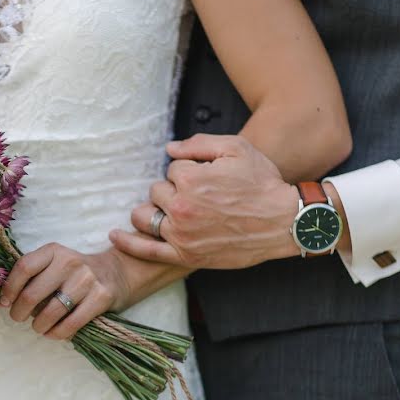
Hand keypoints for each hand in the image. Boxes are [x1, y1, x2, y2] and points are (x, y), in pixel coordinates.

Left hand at [0, 244, 129, 339]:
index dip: (9, 288)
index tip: (5, 302)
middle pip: (33, 294)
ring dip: (39, 326)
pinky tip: (54, 333)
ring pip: (51, 312)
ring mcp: (87, 280)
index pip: (24, 267)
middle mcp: (70, 262)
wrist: (118, 272)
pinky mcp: (101, 297)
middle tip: (19, 318)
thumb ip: (27, 280)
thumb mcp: (53, 266)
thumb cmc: (75, 273)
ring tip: (38, 327)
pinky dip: (57, 333)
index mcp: (54, 251)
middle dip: (20, 312)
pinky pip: (71, 324)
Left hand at [108, 134, 302, 268]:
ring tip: (168, 210)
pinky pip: (148, 251)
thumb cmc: (263, 184)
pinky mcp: (186, 256)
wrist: (284, 222)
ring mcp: (182, 234)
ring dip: (152, 211)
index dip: (189, 170)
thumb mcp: (236, 149)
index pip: (171, 168)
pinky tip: (115, 235)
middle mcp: (181, 207)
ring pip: (146, 216)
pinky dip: (129, 242)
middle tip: (199, 195)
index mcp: (190, 178)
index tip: (208, 178)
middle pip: (156, 191)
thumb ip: (199, 144)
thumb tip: (169, 149)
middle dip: (172, 190)